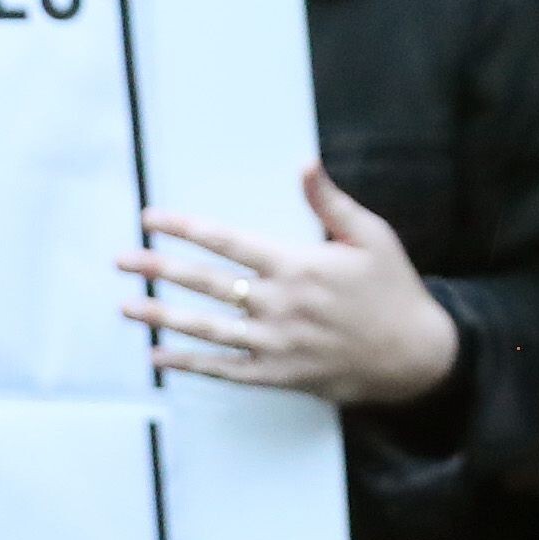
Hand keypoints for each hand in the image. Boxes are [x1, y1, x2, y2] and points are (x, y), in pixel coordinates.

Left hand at [121, 162, 461, 407]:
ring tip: (127, 305)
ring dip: (162, 316)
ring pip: (206, 328)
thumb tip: (305, 164)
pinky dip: (190, 363)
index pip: (227, 241)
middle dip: (159, 269)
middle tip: (122, 260)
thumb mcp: (371, 236)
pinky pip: (225, 370)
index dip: (185, 228)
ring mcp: (275, 344)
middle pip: (206, 283)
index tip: (151, 218)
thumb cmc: (394, 290)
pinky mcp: (279, 376)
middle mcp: (278, 304)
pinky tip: (160, 355)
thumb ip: (330, 202)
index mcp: (297, 265)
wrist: (416, 356)